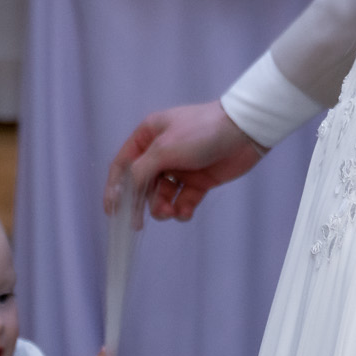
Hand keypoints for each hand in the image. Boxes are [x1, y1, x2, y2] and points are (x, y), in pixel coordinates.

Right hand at [106, 101, 265, 222]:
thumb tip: (125, 192)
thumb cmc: (201, 132)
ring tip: (170, 212)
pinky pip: (183, 200)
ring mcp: (181, 167)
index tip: (111, 212)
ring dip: (162, 207)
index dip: (114, 188)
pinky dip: (182, 209)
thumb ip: (140, 171)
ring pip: (162, 195)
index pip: (123, 165)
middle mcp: (162, 152)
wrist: (244, 132)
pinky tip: (185, 211)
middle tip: (137, 224)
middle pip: (141, 184)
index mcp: (149, 136)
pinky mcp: (199, 180)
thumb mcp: (164, 149)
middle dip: (141, 204)